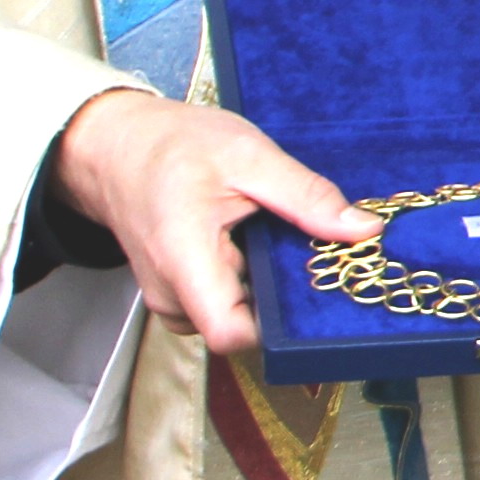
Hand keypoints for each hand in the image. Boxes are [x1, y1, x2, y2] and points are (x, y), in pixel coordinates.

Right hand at [52, 86, 374, 358]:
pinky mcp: (178, 295)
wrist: (116, 146)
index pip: (231, 333)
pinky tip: (253, 247)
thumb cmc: (171, 145)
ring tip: (273, 240)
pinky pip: (222, 305)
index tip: (315, 288)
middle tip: (307, 252)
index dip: (280, 325)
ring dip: (264, 288)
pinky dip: (246, 282)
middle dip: (283, 298)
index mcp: (183, 259)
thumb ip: (305, 195)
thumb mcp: (247, 154)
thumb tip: (363, 229)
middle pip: (243, 327)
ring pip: (235, 318)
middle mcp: (171, 292)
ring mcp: (170, 299)